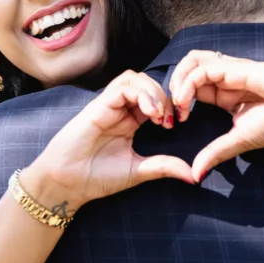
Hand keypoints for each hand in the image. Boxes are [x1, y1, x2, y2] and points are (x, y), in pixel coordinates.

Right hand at [25, 70, 194, 213]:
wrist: (69, 183)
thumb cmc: (98, 177)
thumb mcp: (139, 171)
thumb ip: (164, 167)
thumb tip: (194, 175)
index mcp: (129, 122)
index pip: (153, 100)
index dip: (169, 106)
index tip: (176, 125)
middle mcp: (119, 110)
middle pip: (146, 84)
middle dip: (164, 96)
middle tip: (171, 118)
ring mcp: (108, 105)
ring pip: (134, 79)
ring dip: (152, 92)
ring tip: (159, 114)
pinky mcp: (98, 105)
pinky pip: (122, 87)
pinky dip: (139, 94)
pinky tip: (149, 112)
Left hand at [167, 51, 263, 181]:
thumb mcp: (240, 141)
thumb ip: (216, 153)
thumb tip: (195, 175)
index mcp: (222, 96)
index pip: (189, 90)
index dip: (176, 102)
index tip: (172, 123)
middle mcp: (222, 81)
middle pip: (185, 72)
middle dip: (170, 90)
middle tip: (170, 113)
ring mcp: (228, 71)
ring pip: (190, 62)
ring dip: (176, 80)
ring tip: (177, 103)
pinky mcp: (234, 67)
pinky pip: (202, 68)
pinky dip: (187, 82)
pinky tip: (185, 101)